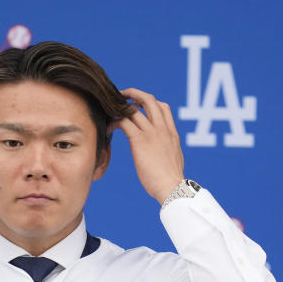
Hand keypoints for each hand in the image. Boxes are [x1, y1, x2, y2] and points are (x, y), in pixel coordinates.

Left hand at [112, 88, 184, 204]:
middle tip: (121, 97)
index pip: (163, 107)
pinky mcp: (140, 140)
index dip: (150, 102)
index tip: (138, 106)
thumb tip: (162, 154)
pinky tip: (108, 128)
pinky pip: (124, 122)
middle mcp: (162, 129)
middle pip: (149, 100)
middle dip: (133, 94)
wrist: (172, 187)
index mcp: (171, 133)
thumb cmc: (171, 181)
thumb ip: (167, 150)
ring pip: (134, 108)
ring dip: (119, 108)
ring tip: (109, 114)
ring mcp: (152, 133)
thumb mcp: (174, 160)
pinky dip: (114, 122)